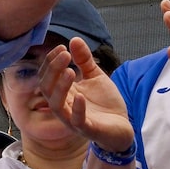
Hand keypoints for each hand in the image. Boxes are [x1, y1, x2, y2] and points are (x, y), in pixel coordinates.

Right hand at [40, 37, 133, 151]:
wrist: (122, 127)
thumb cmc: (105, 103)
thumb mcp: (95, 77)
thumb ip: (84, 60)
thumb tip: (74, 39)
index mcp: (62, 92)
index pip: (46, 76)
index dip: (51, 61)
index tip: (62, 47)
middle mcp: (63, 105)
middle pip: (46, 88)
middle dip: (53, 70)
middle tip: (65, 55)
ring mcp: (73, 118)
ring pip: (56, 105)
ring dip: (60, 87)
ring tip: (70, 71)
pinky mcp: (87, 129)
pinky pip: (76, 120)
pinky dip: (76, 108)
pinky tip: (80, 95)